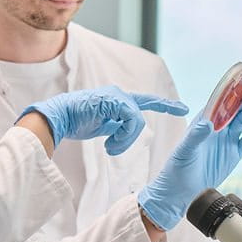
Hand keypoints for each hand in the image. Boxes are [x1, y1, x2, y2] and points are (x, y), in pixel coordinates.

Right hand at [19, 86, 187, 155]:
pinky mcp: (112, 101)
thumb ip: (116, 126)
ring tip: (110, 147)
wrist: (58, 118)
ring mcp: (116, 96)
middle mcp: (119, 94)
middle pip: (142, 111)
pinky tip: (109, 144)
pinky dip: (123, 136)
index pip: (146, 100)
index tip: (183, 108)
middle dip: (146, 122)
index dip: (164, 104)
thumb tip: (122, 135)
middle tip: (143, 130)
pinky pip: (130, 120)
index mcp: (117, 100)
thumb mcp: (102, 126)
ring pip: (137, 119)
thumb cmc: (76, 122)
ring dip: (126, 139)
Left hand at [137, 87, 241, 230]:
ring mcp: (226, 140)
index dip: (230, 91)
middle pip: (234, 109)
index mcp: (203, 121)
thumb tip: (208, 124)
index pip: (219, 102)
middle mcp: (216, 128)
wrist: (182, 191)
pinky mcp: (234, 154)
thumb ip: (196, 136)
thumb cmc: (178, 167)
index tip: (241, 82)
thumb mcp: (185, 151)